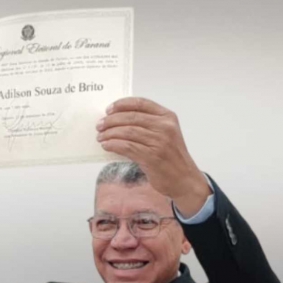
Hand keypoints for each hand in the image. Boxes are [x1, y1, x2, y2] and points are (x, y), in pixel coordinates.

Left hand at [95, 98, 209, 216]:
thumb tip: (116, 121)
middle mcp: (165, 127)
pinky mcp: (152, 156)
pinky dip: (113, 145)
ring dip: (109, 133)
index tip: (108, 109)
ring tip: (100, 137)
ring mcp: (159, 141)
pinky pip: (127, 147)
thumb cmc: (170, 156)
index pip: (141, 103)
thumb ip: (147, 125)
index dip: (122, 104)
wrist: (184, 179)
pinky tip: (106, 146)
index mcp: (167, 117)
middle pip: (131, 117)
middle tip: (99, 125)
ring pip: (127, 131)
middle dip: (111, 120)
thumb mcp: (165, 134)